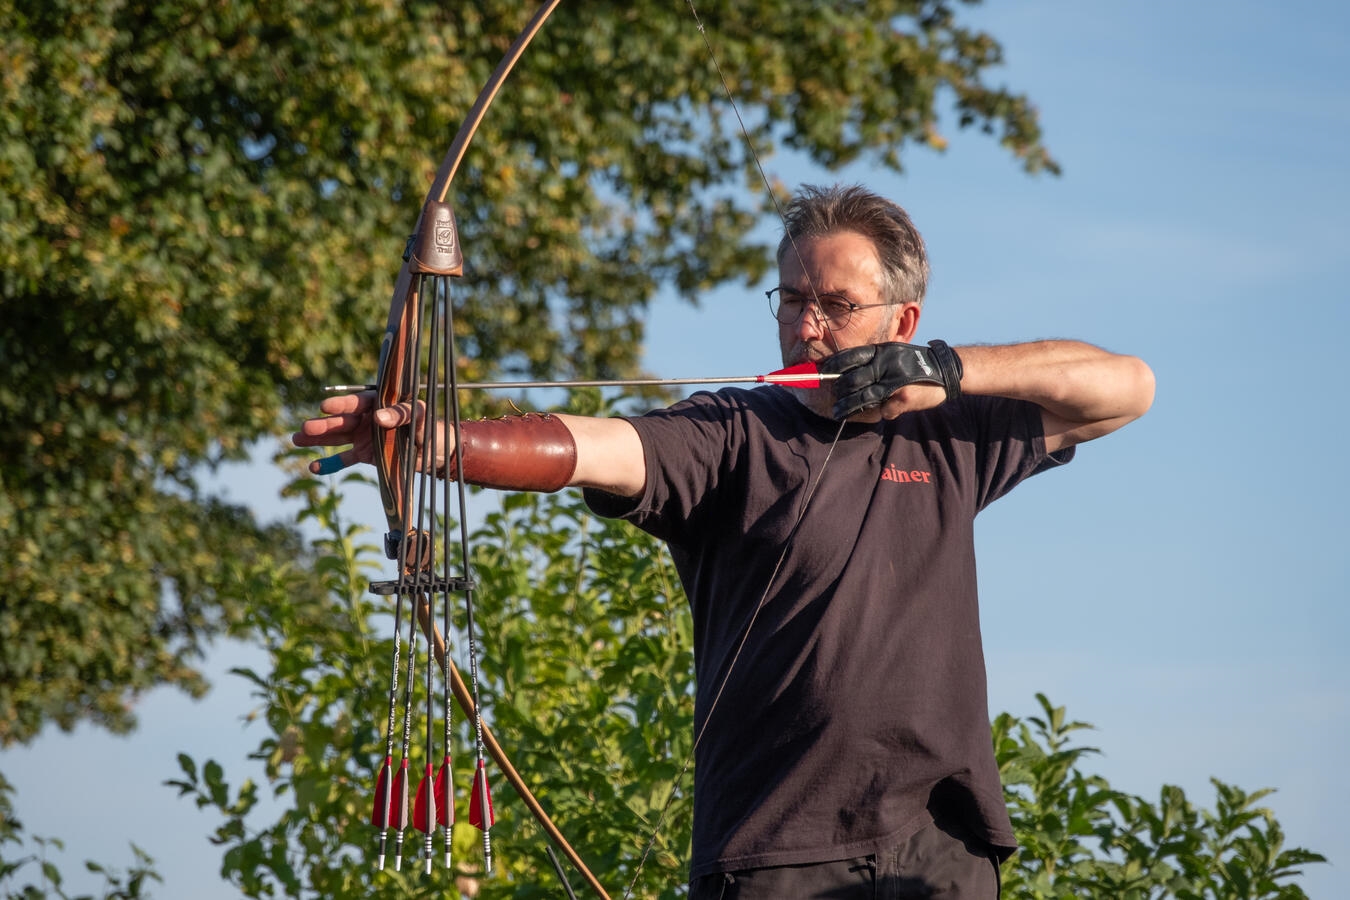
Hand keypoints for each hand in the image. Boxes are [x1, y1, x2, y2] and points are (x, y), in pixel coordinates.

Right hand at [292, 392, 449, 474]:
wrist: (436, 452)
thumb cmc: (431, 428)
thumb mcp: (420, 417)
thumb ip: (401, 414)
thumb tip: (378, 416)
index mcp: (379, 404)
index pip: (357, 403)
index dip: (341, 404)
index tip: (324, 406)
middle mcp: (367, 419)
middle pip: (342, 421)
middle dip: (323, 425)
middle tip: (305, 428)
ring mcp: (364, 437)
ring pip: (337, 438)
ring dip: (317, 439)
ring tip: (296, 439)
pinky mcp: (365, 454)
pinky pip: (345, 459)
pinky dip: (330, 464)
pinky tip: (313, 467)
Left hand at [819, 341, 960, 421]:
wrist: (946, 370)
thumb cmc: (915, 364)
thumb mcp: (893, 354)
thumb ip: (873, 363)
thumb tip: (846, 373)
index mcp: (882, 352)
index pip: (850, 357)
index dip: (833, 366)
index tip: (823, 373)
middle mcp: (886, 364)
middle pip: (852, 380)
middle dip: (840, 391)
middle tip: (835, 397)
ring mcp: (894, 381)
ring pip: (862, 398)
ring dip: (847, 408)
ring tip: (838, 412)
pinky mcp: (904, 397)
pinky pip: (883, 410)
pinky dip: (880, 412)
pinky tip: (879, 412)